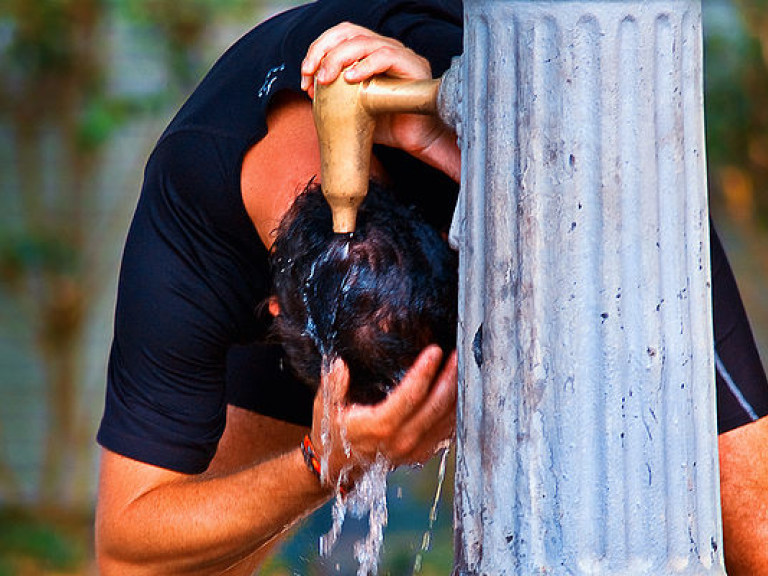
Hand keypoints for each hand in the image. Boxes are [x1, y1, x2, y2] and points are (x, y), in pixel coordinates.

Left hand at [301, 22, 455, 166]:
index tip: (305, 76)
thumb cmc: (387, 125)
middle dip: (322, 50)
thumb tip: (310, 89)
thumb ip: (334, 96)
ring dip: (338, 58)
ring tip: (325, 79)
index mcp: (370, 54)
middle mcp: (384, 48)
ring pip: (363, 42)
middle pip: (348, 33)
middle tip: (309, 74)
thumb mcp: (352, 109)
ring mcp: (400, 54)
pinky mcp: (413, 66)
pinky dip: (365, 65)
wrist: (416, 141)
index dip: (318, 50)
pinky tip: (351, 79)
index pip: (340, 36)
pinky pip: (386, 56)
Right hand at [309, 345, 456, 488]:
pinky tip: (460, 392)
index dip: (424, 372)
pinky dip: (456, 411)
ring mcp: (413, 451)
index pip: (410, 396)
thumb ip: (332, 386)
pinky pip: (446, 432)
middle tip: (459, 352)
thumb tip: (340, 365)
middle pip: (435, 406)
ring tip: (464, 367)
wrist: (338, 466)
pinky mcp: (421, 454)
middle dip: (450, 377)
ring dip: (457, 393)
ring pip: (446, 420)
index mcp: (379, 427)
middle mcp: (401, 441)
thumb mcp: (324, 407)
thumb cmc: (332, 432)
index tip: (435, 350)